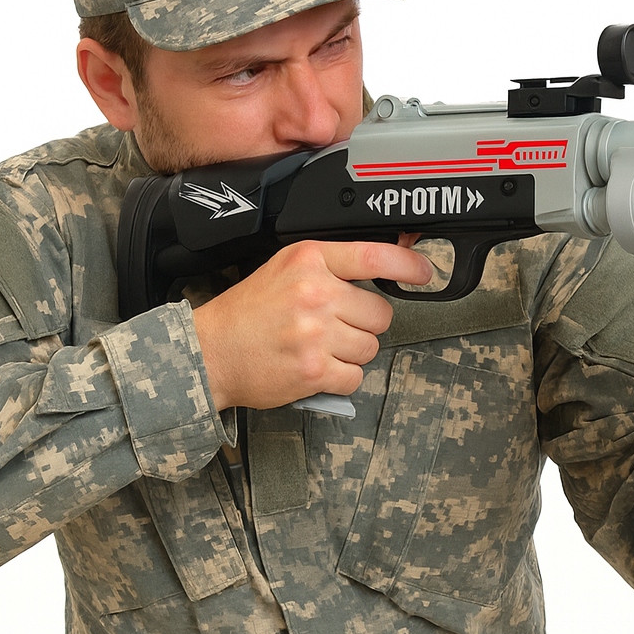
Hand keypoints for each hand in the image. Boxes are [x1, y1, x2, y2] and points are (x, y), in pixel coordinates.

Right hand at [191, 240, 432, 410]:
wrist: (209, 352)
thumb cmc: (246, 313)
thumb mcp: (285, 269)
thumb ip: (331, 266)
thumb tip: (385, 265)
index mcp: (308, 261)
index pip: (374, 256)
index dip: (408, 265)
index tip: (423, 273)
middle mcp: (314, 294)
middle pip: (380, 312)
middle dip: (364, 322)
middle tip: (334, 325)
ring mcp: (315, 334)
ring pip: (370, 346)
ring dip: (352, 351)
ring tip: (320, 346)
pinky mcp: (314, 370)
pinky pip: (354, 377)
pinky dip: (340, 377)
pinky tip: (316, 366)